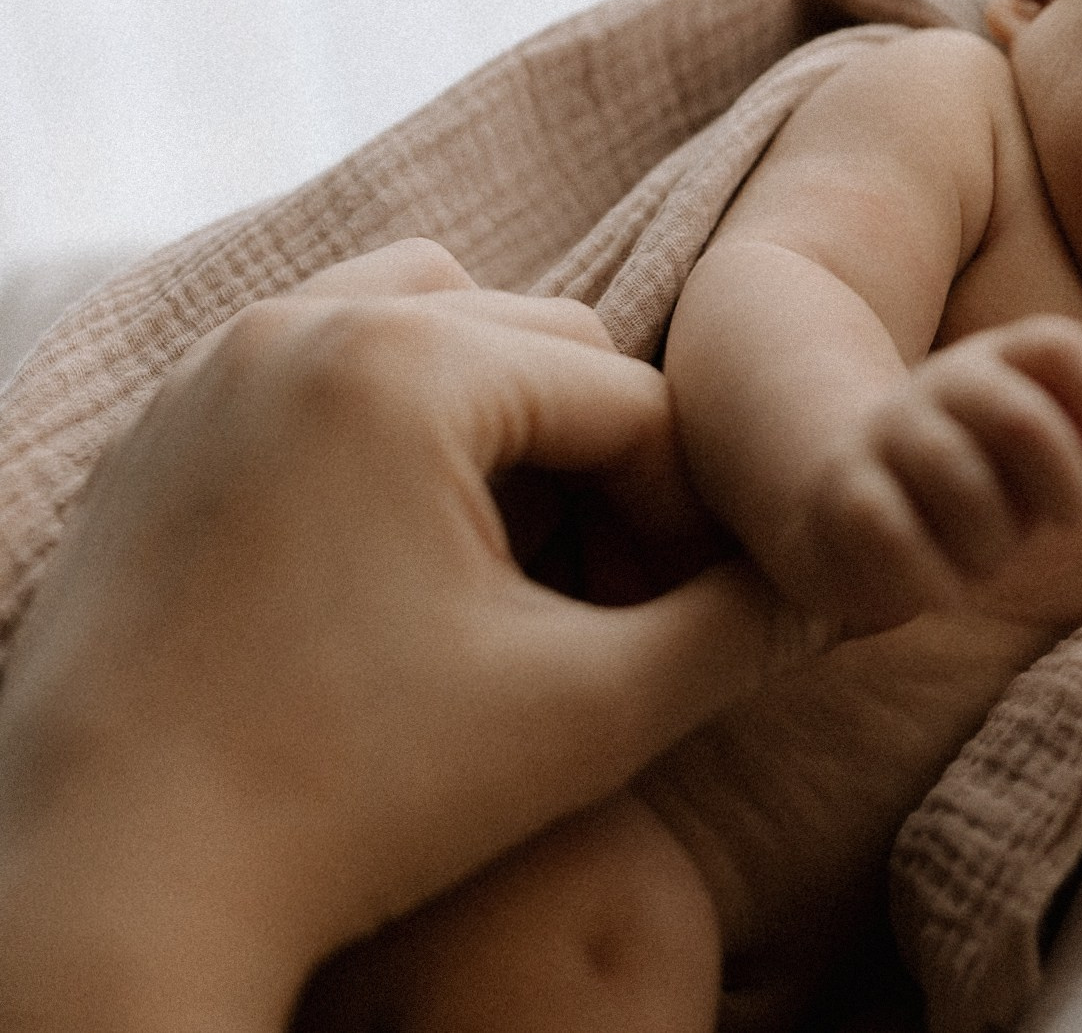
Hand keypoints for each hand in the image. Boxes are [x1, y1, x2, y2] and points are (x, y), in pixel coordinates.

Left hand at [0, 242, 821, 1029]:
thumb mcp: (591, 711)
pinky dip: (393, 424)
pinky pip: (324, 369)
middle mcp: (300, 326)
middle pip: (540, 346)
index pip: (630, 401)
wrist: (107, 892)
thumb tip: (837, 586)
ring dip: (500, 416)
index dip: (681, 512)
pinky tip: (401, 552)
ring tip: (506, 550)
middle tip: (597, 592)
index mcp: (408, 365)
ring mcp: (216, 368)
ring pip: (430, 326)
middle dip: (595, 460)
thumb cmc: (355, 799)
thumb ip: (739, 630)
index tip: (669, 618)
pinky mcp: (163, 425)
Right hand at [799, 314, 1081, 635]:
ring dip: (995, 542)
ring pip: (959, 479)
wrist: (836, 505)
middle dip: (1064, 487)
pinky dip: (935, 578)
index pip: (1058, 348)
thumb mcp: (1025, 456)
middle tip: (1067, 520)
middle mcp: (940, 385)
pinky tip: (948, 594)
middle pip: (1023, 419)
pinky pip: (894, 533)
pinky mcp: (843, 491)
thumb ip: (1078, 445)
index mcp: (993, 363)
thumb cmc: (965, 487)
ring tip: (990, 560)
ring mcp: (886, 433)